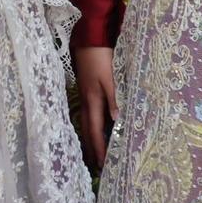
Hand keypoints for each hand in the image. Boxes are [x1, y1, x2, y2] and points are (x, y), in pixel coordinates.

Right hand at [76, 45, 116, 169]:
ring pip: (86, 123)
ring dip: (90, 138)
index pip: (96, 131)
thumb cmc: (101, 57)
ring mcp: (84, 95)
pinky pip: (88, 114)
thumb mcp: (110, 78)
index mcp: (92, 101)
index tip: (103, 165)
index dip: (99, 149)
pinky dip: (91, 126)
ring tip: (94, 152)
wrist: (89, 37)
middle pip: (87, 130)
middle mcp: (86, 101)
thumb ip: (114, 99)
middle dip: (92, 148)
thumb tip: (117, 121)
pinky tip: (95, 126)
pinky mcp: (86, 89)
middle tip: (96, 165)